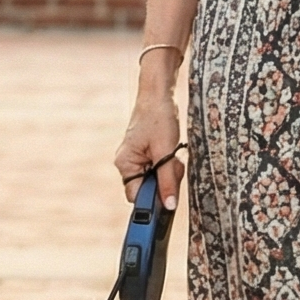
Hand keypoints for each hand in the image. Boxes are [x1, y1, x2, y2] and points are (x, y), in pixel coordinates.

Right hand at [114, 91, 184, 210]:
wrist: (159, 93)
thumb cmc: (158, 117)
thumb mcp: (166, 151)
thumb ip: (167, 180)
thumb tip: (169, 206)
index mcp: (125, 164)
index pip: (137, 196)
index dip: (154, 199)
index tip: (170, 196)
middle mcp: (128, 163)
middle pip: (150, 188)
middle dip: (166, 179)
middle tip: (174, 163)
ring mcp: (137, 158)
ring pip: (158, 178)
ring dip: (170, 170)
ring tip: (173, 151)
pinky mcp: (147, 153)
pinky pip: (161, 167)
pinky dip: (170, 162)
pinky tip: (173, 148)